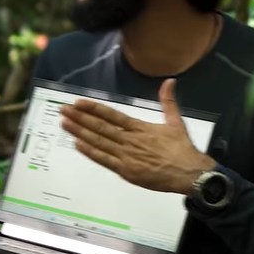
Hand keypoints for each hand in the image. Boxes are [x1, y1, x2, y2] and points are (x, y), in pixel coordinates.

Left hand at [60, 78, 214, 194]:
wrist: (189, 173)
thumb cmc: (182, 149)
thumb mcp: (175, 122)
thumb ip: (168, 101)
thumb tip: (169, 81)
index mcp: (139, 128)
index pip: (112, 115)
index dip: (94, 108)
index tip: (79, 102)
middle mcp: (129, 140)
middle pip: (100, 127)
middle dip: (79, 118)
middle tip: (63, 110)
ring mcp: (126, 156)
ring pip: (98, 142)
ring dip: (80, 132)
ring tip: (65, 123)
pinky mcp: (126, 171)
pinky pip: (104, 160)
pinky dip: (90, 152)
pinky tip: (77, 143)